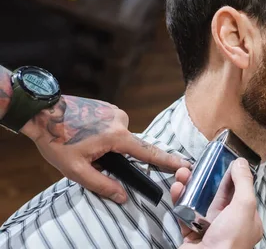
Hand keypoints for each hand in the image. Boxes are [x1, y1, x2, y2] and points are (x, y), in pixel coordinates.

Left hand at [21, 95, 190, 203]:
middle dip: (114, 156)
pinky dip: (101, 133)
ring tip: (80, 143)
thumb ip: (102, 184)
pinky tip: (82, 134)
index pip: (148, 153)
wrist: (42, 112)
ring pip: (118, 137)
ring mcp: (114, 111)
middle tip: (87, 154)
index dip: (167, 161)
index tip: (185, 164)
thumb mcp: (76, 170)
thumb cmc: (56, 140)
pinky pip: (111, 126)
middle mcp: (121, 120)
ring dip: (105, 145)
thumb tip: (123, 196)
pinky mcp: (107, 106)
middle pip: (128, 146)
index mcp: (117, 137)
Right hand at [170, 158, 262, 248]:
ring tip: (182, 174)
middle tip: (197, 166)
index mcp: (247, 221)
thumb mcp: (244, 206)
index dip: (231, 178)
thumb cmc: (229, 242)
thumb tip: (242, 163)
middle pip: (218, 197)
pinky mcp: (191, 235)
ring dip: (190, 187)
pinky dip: (179, 200)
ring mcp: (209, 231)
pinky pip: (185, 214)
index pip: (241, 194)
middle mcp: (229, 226)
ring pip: (199, 203)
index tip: (221, 163)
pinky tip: (177, 189)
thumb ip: (244, 183)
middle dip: (206, 180)